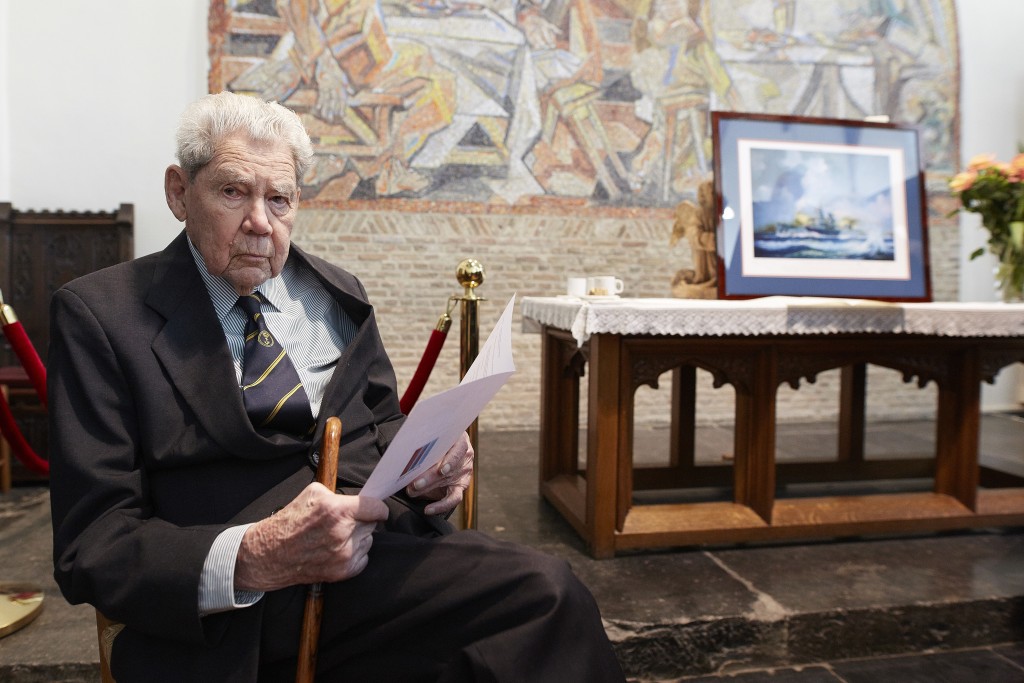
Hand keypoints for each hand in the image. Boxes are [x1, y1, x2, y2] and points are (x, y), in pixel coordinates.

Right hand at [235, 484, 388, 591]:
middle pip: (372, 524)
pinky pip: (363, 558)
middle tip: (346, 522)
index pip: (376, 508)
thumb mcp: (312, 493)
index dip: (378, 507)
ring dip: (359, 538)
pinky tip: (338, 549)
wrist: (271, 553)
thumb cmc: (290, 522)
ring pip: (368, 541)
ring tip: (337, 536)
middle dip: (363, 521)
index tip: (377, 509)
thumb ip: (340, 495)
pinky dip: (355, 554)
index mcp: (337, 510)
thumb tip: (361, 499)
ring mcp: (343, 555)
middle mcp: (342, 533)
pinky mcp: (342, 572)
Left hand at [405, 432, 473, 515]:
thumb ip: (426, 449)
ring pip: (447, 483)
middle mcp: (465, 456)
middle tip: (413, 483)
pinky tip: (427, 510)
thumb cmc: (436, 443)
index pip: (459, 450)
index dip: (451, 461)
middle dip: (429, 478)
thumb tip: (408, 460)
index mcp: (460, 440)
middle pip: (449, 470)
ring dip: (428, 488)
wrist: (443, 449)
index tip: (441, 470)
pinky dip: (440, 506)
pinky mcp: (460, 487)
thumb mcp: (434, 442)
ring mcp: (464, 472)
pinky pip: (453, 499)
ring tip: (412, 491)